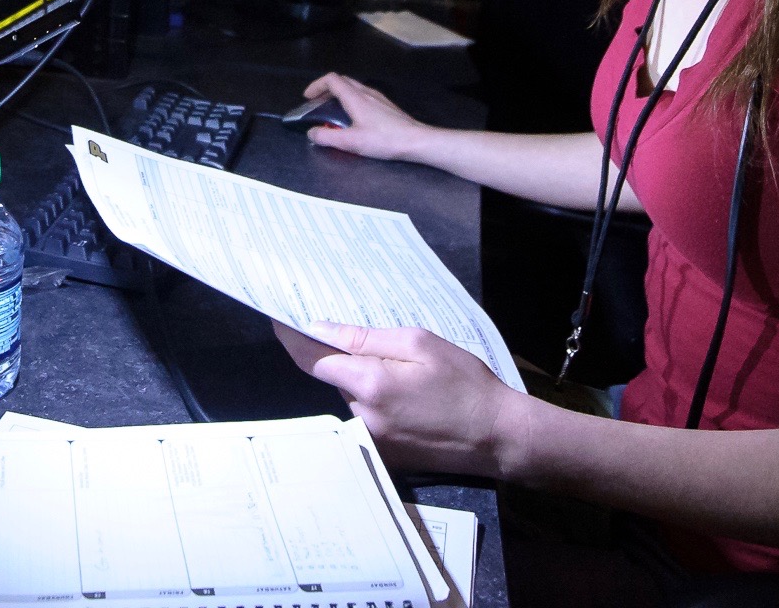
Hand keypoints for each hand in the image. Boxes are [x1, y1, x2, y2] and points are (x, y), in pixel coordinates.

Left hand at [273, 321, 522, 477]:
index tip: (279, 320)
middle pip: (335, 378)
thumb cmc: (464, 382)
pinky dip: (378, 404)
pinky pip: (368, 419)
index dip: (293, 338)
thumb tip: (320, 330)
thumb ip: (366, 338)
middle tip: (375, 343)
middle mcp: (362, 416)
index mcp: (369, 384)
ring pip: (354, 398)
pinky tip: (411, 400)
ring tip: (409, 376)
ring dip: (366, 382)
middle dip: (347, 359)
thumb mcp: (420, 344)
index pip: (312, 359)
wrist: (499, 436)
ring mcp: (372, 440)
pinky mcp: (384, 457)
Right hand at [301, 72, 431, 161]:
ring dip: (339, 95)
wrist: (416, 141)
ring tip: (333, 112)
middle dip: (326, 90)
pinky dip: (351, 100)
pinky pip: (363, 95)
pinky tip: (354, 118)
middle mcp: (366, 92)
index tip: (307, 98)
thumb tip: (311, 133)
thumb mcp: (351, 142)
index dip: (316, 85)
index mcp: (355, 97)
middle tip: (317, 105)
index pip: (332, 79)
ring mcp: (378, 97)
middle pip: (342, 81)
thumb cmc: (384, 140)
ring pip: (354, 87)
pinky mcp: (386, 105)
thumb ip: (327, 138)